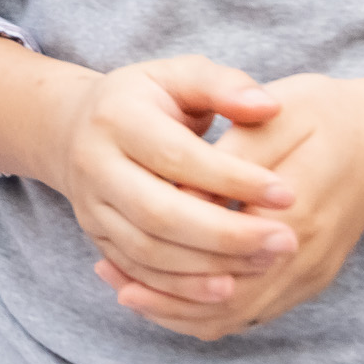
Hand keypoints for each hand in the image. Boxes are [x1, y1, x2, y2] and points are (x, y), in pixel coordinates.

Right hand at [36, 56, 303, 308]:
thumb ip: (224, 85)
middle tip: (284, 241)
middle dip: (226, 234)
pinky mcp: (95, 237)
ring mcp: (90, 206)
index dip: (234, 178)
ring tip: (265, 264)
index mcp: (117, 118)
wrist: (75, 128)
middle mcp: (94, 165)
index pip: (178, 157)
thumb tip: (268, 106)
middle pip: (159, 212)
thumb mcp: (180, 75)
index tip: (287, 193)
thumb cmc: (147, 98)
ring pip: (148, 250)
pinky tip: (227, 287)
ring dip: (208, 267)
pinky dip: (181, 287)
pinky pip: (138, 272)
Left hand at [96, 70, 363, 339]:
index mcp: (296, 205)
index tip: (119, 228)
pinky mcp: (308, 282)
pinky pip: (250, 316)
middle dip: (159, 287)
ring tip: (123, 288)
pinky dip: (204, 314)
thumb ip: (227, 162)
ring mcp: (309, 274)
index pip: (217, 238)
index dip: (166, 234)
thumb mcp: (276, 116)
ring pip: (231, 316)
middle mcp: (304, 252)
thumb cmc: (326, 114)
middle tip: (107, 272)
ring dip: (175, 309)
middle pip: (220, 294)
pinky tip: (164, 295)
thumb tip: (182, 200)